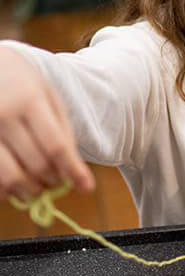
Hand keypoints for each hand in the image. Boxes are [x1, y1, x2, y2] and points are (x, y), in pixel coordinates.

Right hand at [0, 47, 94, 200]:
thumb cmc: (23, 84)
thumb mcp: (49, 96)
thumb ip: (62, 129)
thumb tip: (73, 168)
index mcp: (30, 101)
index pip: (56, 145)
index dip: (73, 170)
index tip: (87, 187)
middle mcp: (4, 116)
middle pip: (36, 164)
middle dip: (53, 181)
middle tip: (58, 183)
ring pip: (11, 177)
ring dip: (30, 191)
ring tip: (38, 189)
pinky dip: (5, 190)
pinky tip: (13, 186)